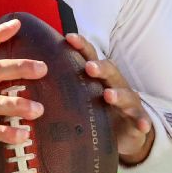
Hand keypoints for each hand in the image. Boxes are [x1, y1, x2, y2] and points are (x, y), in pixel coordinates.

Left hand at [65, 33, 154, 165]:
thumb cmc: (96, 112)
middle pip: (110, 71)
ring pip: (126, 94)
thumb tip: (28, 78)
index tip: (68, 37)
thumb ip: (61, 89)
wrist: (124, 135)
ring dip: (119, 94)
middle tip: (88, 68)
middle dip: (100, 67)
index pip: (90, 57)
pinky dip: (143, 121)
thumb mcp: (79, 99)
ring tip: (109, 96)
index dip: (81, 46)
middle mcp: (115, 85)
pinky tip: (142, 125)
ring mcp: (129, 102)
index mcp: (99, 78)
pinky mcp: (138, 120)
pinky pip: (142, 120)